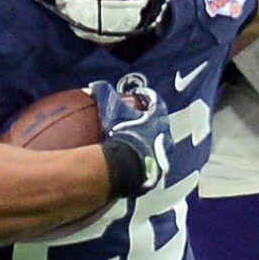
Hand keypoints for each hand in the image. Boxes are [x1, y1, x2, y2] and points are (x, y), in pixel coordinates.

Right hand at [89, 73, 171, 196]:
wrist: (127, 168)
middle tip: (141, 119)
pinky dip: (144, 161)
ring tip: (139, 142)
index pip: (156, 101)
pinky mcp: (156, 173)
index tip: (139, 95)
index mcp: (157, 118)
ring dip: (150, 142)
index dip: (147, 96)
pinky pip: (152, 164)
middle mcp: (164, 136)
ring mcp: (162, 156)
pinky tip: (134, 163)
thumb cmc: (122, 136)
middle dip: (153, 120)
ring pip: (160, 145)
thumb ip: (103, 93)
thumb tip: (95, 86)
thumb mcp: (110, 110)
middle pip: (162, 124)